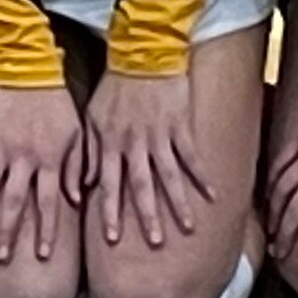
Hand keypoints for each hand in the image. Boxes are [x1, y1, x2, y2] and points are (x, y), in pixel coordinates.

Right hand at [0, 80, 84, 265]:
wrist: (27, 67)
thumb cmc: (56, 100)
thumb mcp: (76, 133)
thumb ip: (77, 167)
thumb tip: (75, 198)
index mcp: (49, 161)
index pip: (49, 203)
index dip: (45, 230)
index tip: (41, 255)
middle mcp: (23, 160)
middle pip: (14, 203)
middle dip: (7, 232)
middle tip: (0, 259)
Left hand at [84, 67, 214, 250]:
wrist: (140, 54)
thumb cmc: (112, 86)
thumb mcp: (91, 117)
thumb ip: (89, 153)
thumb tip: (84, 186)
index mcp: (110, 143)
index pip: (108, 184)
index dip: (110, 211)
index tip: (111, 238)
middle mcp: (133, 144)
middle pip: (139, 186)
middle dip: (146, 216)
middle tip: (154, 243)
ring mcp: (158, 136)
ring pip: (168, 176)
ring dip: (178, 204)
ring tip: (188, 228)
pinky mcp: (179, 126)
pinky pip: (192, 156)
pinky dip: (202, 176)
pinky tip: (214, 196)